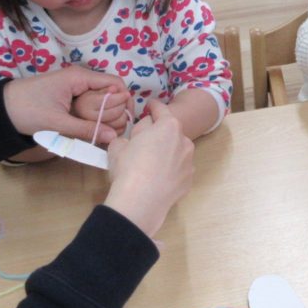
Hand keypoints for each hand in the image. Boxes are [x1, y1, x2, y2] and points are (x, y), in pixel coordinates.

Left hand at [3, 69, 127, 142]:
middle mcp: (81, 78)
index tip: (126, 120)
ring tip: (103, 132)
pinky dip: (94, 115)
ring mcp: (75, 86)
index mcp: (80, 77)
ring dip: (105, 114)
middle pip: (111, 91)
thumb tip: (113, 136)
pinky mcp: (70, 95)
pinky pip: (90, 103)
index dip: (125, 100)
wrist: (0, 110)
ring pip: (101, 99)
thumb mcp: (58, 122)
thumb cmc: (27, 110)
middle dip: (115, 110)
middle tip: (113, 130)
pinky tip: (92, 129)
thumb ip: (86, 128)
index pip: (116, 83)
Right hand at [103, 102, 194, 237]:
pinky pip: (178, 170)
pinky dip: (170, 172)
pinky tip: (158, 180)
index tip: (150, 106)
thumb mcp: (118, 146)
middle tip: (142, 143)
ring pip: (176, 151)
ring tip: (150, 166)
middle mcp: (184, 141)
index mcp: (168, 126)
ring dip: (167, 153)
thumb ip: (126, 138)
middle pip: (170, 132)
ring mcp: (189, 161)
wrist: (140, 201)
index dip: (153, 107)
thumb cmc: (128, 168)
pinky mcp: (189, 180)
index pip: (161, 110)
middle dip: (159, 134)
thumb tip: (131, 141)